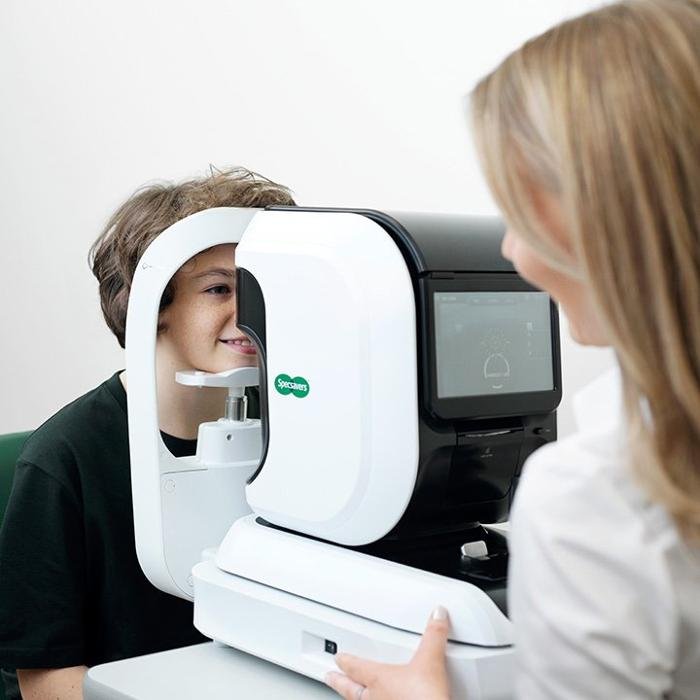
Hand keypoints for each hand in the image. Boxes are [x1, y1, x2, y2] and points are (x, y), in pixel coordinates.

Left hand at [324, 606, 450, 699]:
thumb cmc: (425, 697)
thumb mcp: (431, 660)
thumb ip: (433, 636)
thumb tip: (437, 616)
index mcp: (379, 678)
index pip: (356, 667)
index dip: (346, 661)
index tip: (337, 657)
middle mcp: (375, 699)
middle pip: (350, 689)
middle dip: (339, 682)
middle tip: (328, 677)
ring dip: (353, 699)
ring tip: (349, 696)